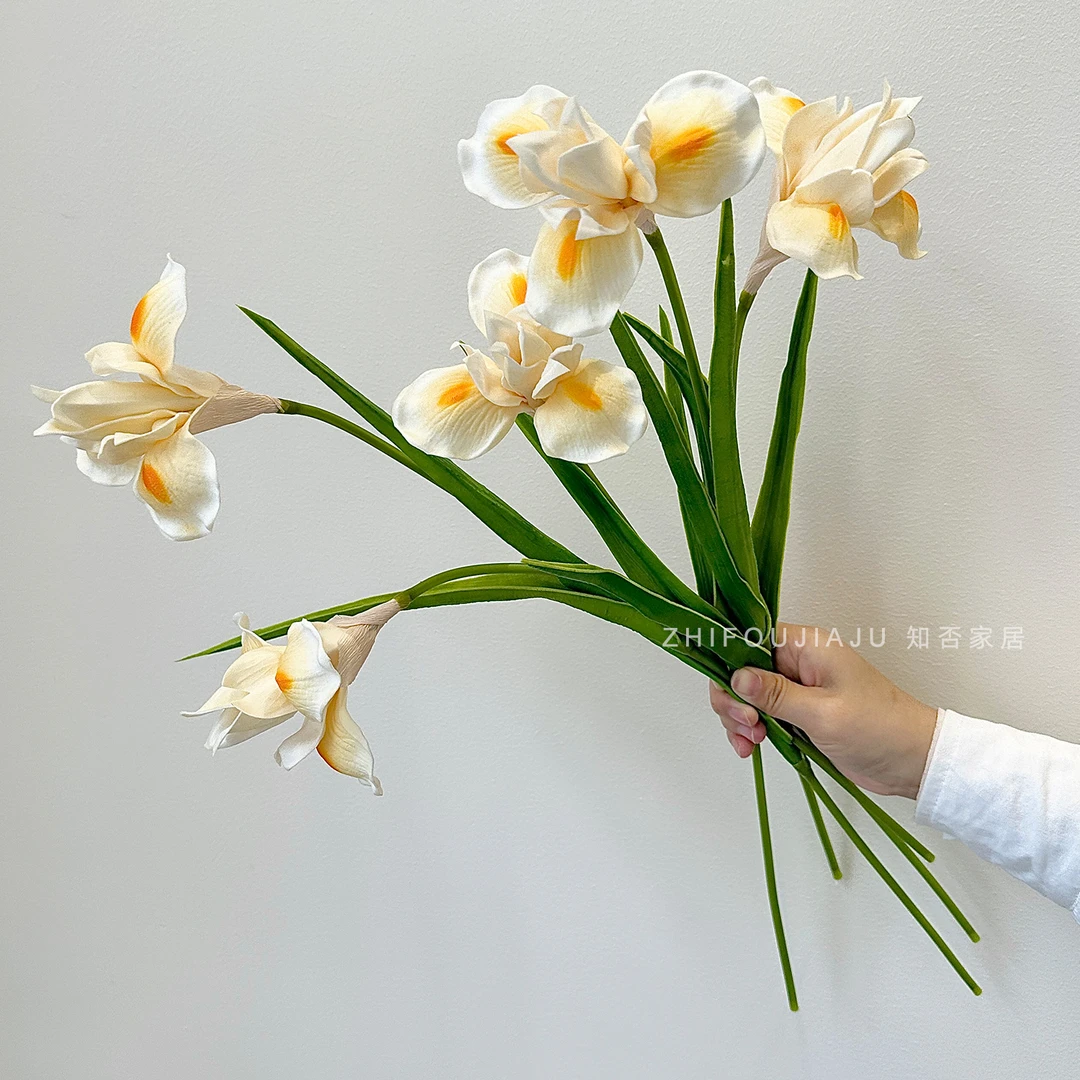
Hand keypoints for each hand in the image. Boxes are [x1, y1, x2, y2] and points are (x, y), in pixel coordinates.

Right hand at [708, 623, 938, 798]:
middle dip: (734, 699)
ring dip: (740, 719)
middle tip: (747, 727)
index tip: (736, 699)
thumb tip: (737, 676)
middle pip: (742, 669)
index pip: (749, 640)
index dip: (732, 666)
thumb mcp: (822, 713)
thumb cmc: (878, 729)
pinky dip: (751, 730)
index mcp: (807, 646)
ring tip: (752, 743)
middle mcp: (798, 661)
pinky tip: (752, 747)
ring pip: (747, 694)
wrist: (911, 760)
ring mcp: (797, 688)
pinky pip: (762, 714)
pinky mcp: (799, 712)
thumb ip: (775, 694)